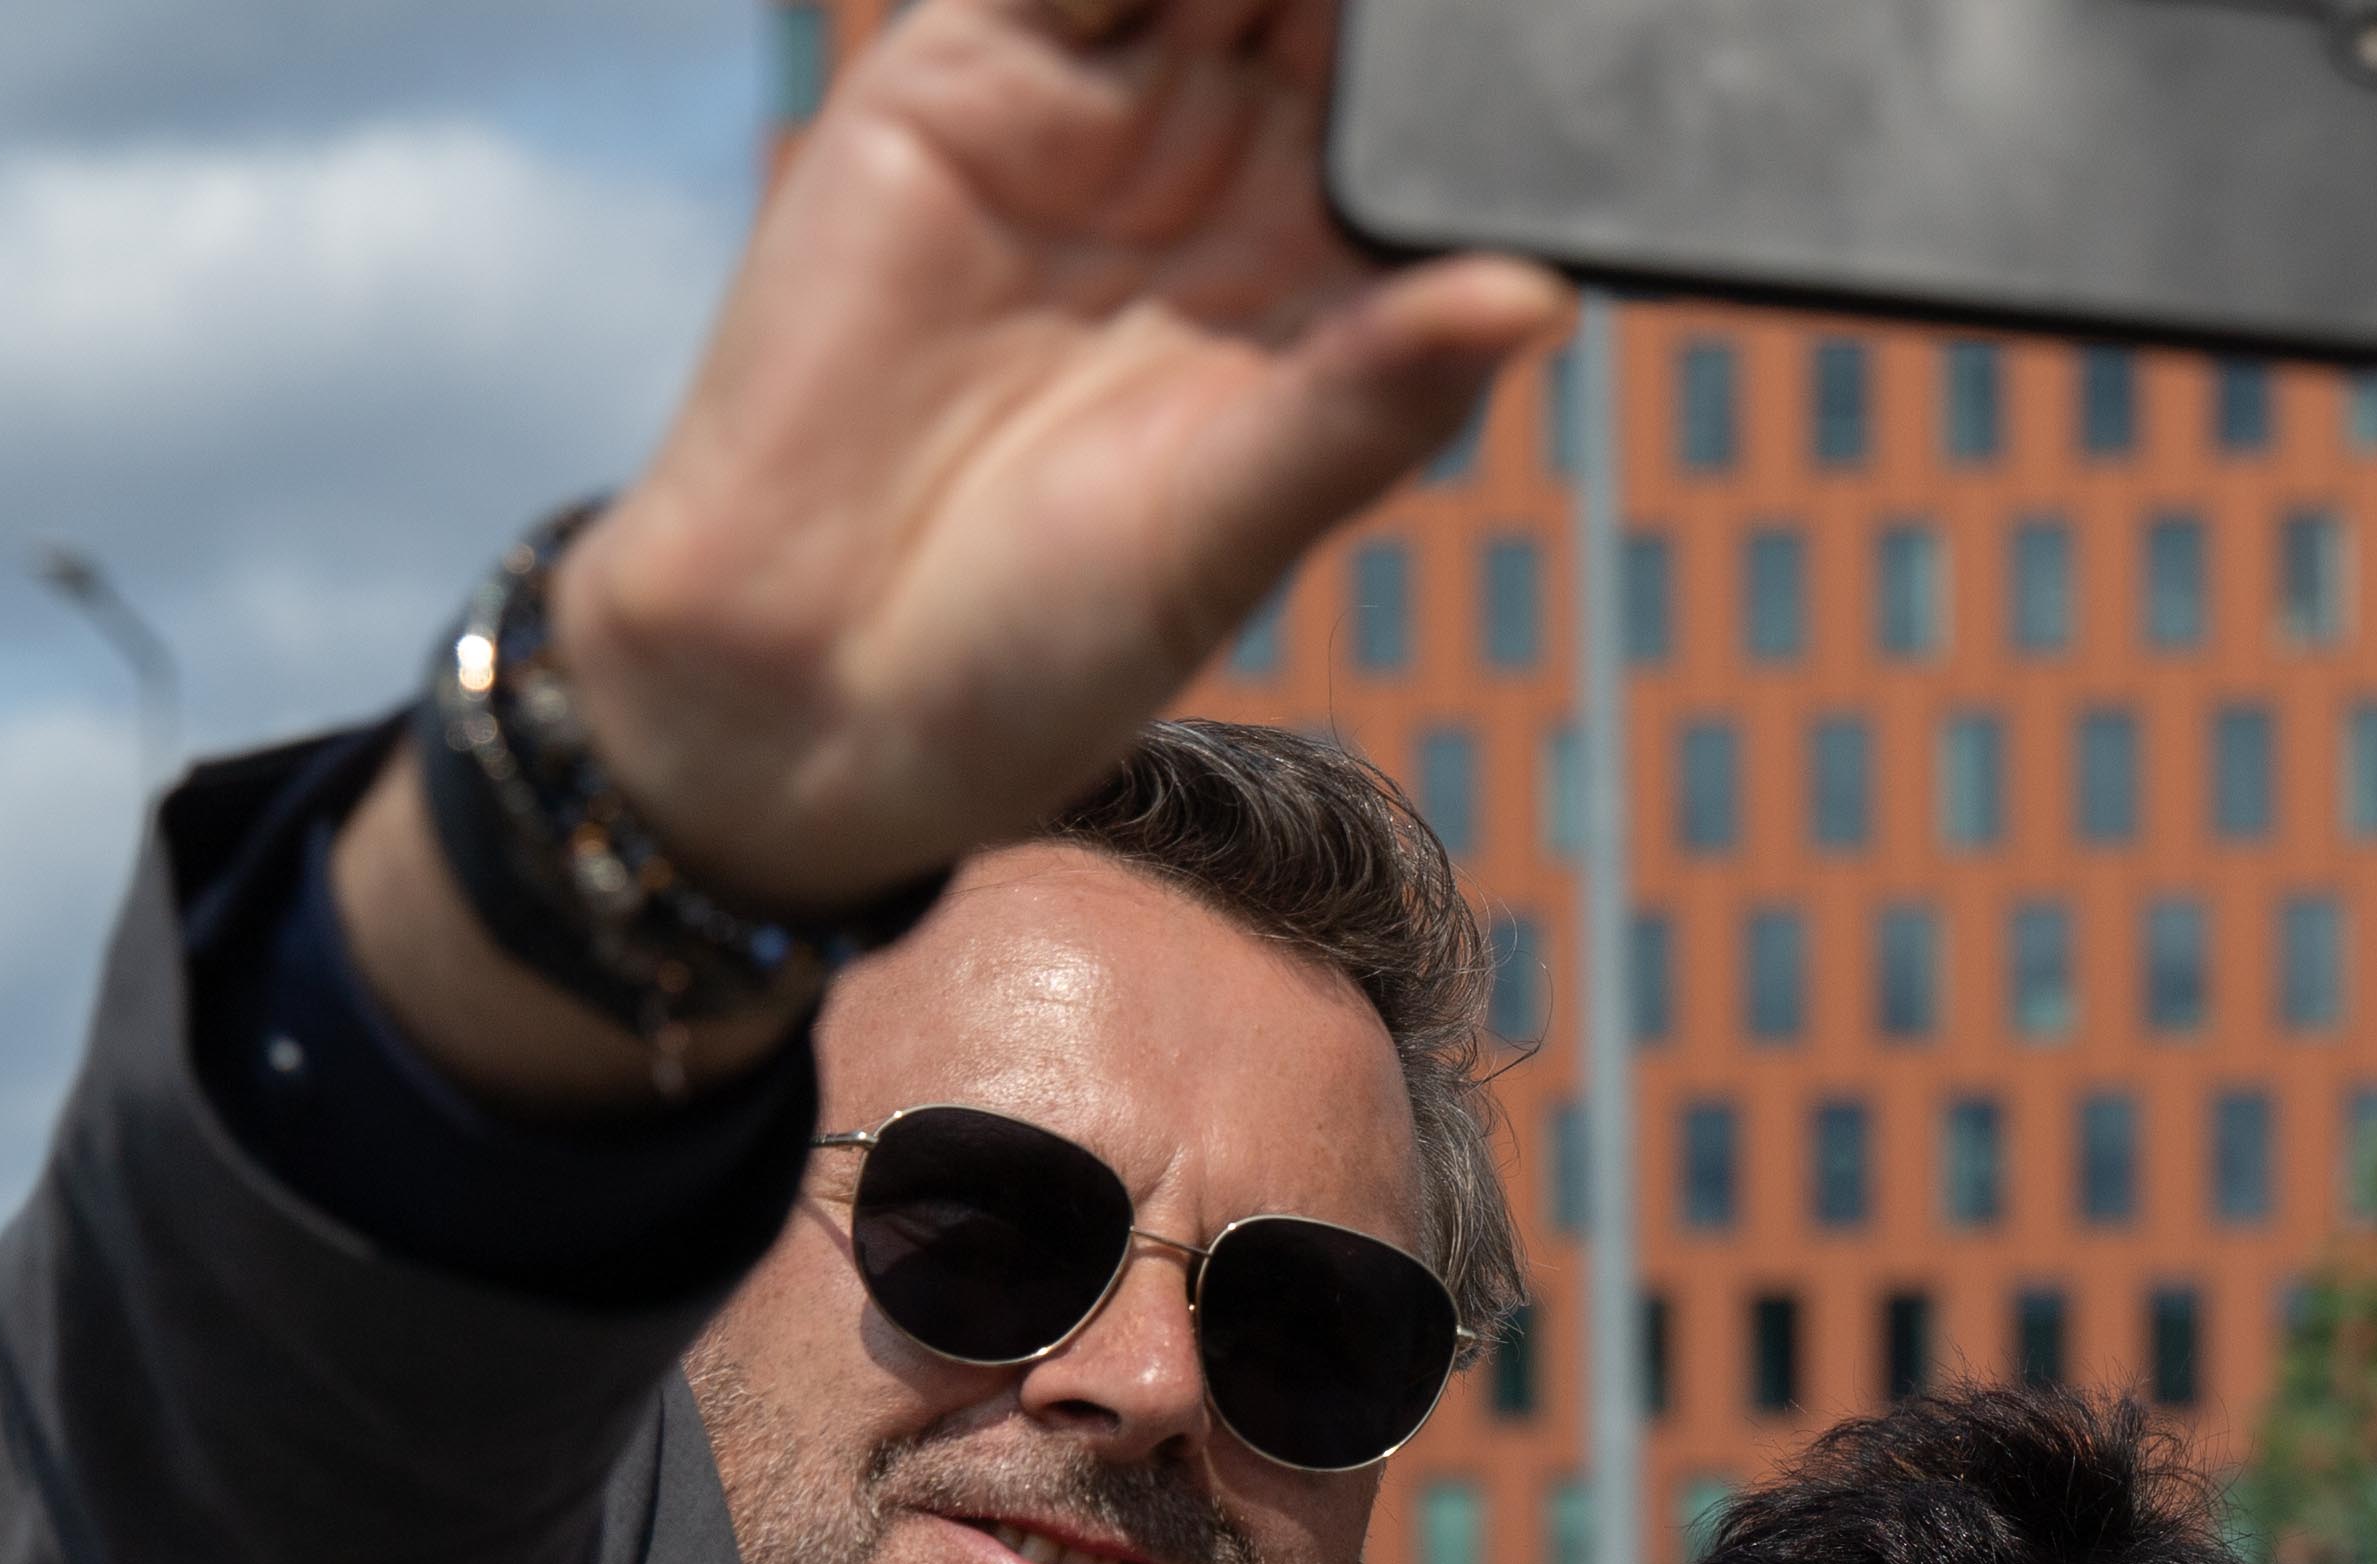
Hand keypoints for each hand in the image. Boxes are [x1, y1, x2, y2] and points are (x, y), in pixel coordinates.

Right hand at [558, 0, 1566, 917]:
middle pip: (1330, 5)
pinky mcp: (966, 72)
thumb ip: (1372, 399)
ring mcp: (1099, 106)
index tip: (1565, 7)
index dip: (1489, 49)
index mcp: (1335, 272)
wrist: (811, 683)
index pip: (1434, 108)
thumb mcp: (1230, 529)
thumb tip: (1539, 298)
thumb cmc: (1044, 649)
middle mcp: (1228, 168)